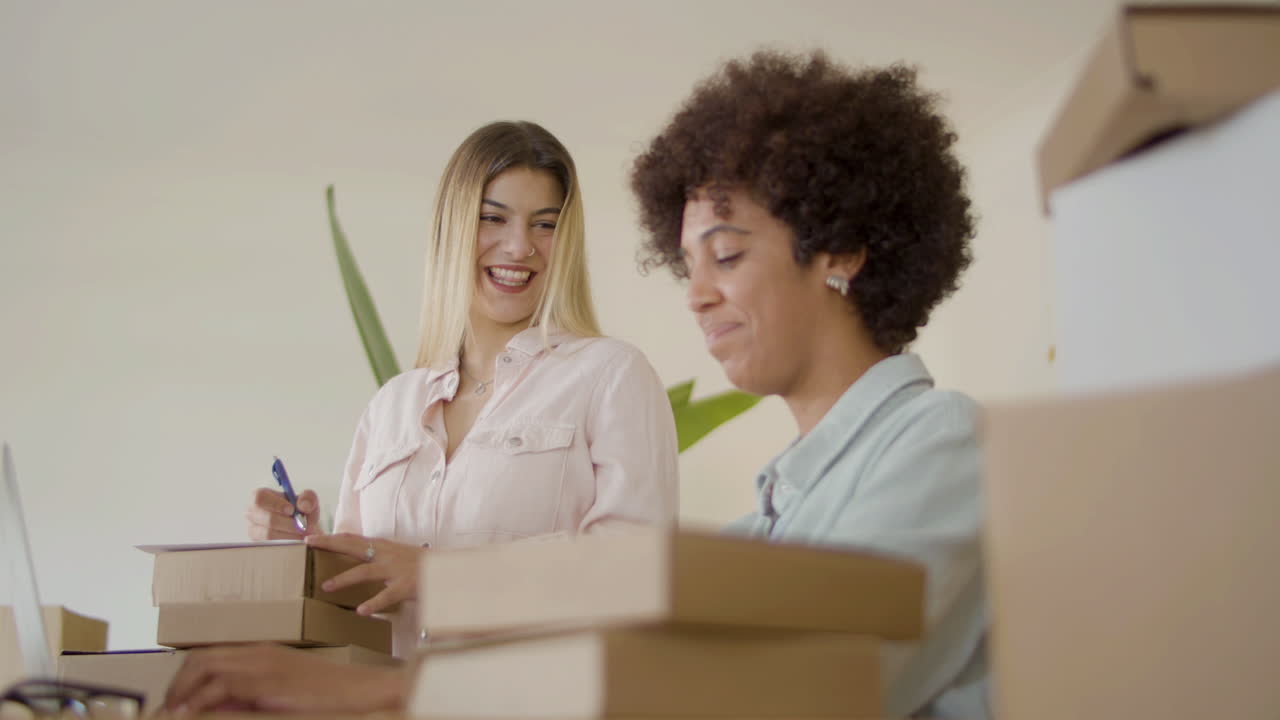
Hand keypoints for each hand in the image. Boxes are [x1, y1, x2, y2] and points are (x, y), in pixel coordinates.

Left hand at [164, 643, 404, 713]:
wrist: (364, 690)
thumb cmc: (331, 697)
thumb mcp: (284, 695)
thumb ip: (253, 699)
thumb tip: (219, 709)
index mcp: (262, 654)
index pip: (208, 657)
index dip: (184, 679)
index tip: (173, 703)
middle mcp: (259, 653)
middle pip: (201, 658)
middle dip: (177, 685)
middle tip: (167, 710)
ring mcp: (264, 663)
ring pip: (205, 666)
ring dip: (182, 691)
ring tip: (173, 713)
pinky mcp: (270, 679)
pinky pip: (222, 683)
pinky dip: (200, 700)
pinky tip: (190, 714)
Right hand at [246, 487, 320, 539]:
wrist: (303, 529)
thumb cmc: (302, 511)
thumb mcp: (309, 500)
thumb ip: (308, 497)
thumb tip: (303, 505)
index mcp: (261, 496)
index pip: (260, 498)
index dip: (276, 504)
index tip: (292, 510)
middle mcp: (253, 513)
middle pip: (266, 519)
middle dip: (289, 524)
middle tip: (304, 526)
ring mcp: (254, 529)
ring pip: (269, 534)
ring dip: (290, 535)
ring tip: (303, 534)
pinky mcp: (258, 544)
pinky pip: (271, 546)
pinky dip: (287, 544)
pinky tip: (297, 541)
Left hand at [306, 533, 424, 614]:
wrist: (447, 569)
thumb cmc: (421, 564)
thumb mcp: (397, 553)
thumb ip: (377, 554)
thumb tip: (357, 555)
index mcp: (383, 546)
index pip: (352, 538)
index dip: (330, 537)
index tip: (310, 537)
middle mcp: (386, 554)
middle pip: (353, 546)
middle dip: (329, 544)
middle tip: (308, 544)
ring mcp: (395, 570)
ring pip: (365, 572)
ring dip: (344, 578)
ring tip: (326, 586)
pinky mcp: (404, 586)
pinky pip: (386, 596)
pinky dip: (373, 603)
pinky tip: (361, 611)